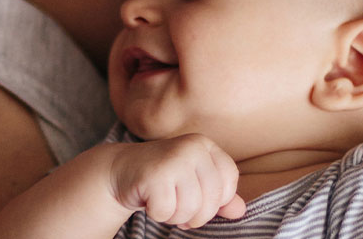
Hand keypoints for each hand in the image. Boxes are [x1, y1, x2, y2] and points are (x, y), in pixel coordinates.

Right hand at [109, 134, 246, 228]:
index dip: (216, 201)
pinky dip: (158, 214)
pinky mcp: (155, 173)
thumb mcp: (194, 184)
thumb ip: (219, 197)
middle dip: (196, 215)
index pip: (229, 184)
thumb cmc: (163, 179)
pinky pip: (167, 210)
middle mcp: (193, 147)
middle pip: (212, 200)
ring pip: (191, 208)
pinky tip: (150, 200)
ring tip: (163, 203)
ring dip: (175, 216)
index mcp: (206, 146)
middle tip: (178, 210)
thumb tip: (240, 210)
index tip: (199, 202)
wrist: (121, 170)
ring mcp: (175, 158)